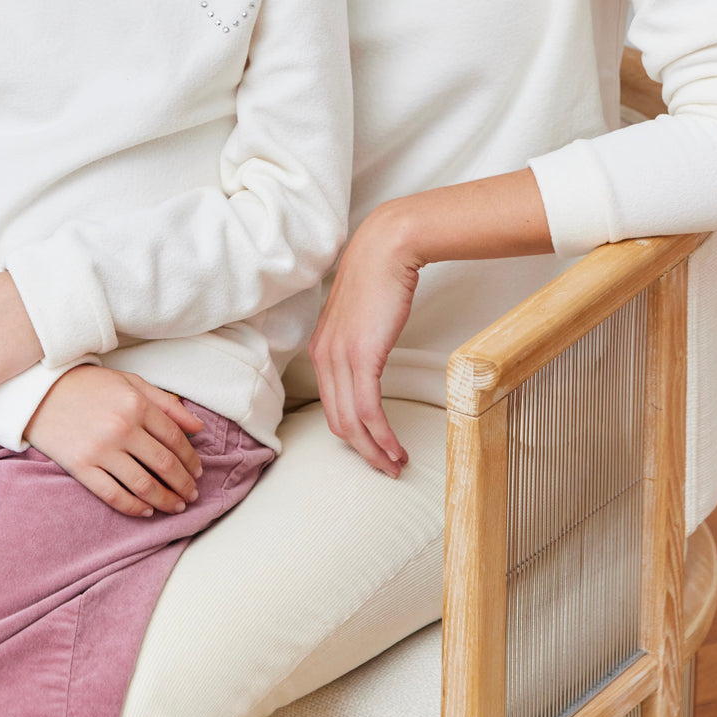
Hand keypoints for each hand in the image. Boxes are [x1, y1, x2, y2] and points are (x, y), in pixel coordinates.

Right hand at [24, 366, 205, 518]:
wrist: (40, 392)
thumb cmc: (89, 385)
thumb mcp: (131, 383)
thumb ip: (166, 403)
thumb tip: (198, 427)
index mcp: (136, 404)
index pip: (175, 439)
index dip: (191, 459)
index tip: (198, 472)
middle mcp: (122, 428)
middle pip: (164, 465)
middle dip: (183, 484)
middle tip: (193, 495)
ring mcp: (100, 450)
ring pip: (143, 485)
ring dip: (165, 500)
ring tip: (176, 506)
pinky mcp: (81, 468)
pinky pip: (114, 495)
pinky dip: (134, 507)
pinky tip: (146, 511)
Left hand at [309, 202, 418, 478]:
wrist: (386, 249)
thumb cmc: (379, 277)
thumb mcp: (360, 317)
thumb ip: (358, 341)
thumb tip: (371, 360)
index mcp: (320, 349)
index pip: (330, 405)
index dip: (351, 434)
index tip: (372, 448)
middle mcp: (323, 357)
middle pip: (337, 421)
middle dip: (362, 451)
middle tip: (385, 467)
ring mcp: (340, 358)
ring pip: (351, 422)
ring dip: (374, 450)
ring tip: (395, 464)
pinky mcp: (362, 357)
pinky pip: (368, 409)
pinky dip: (381, 435)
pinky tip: (395, 447)